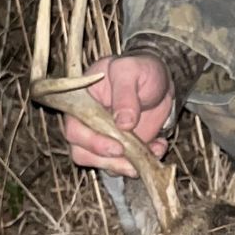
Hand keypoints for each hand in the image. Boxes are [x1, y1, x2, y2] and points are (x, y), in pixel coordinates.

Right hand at [52, 53, 174, 169]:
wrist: (160, 79)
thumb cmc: (139, 69)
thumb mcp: (131, 71)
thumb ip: (125, 94)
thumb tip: (123, 123)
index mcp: (82, 102)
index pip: (74, 130)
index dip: (91, 143)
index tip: (117, 147)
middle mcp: (88, 124)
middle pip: (83, 154)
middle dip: (109, 161)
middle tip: (133, 161)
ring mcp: (104, 138)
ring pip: (104, 164)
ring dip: (127, 166)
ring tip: (153, 151)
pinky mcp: (122, 149)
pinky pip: (126, 165)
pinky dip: (144, 163)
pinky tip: (158, 146)